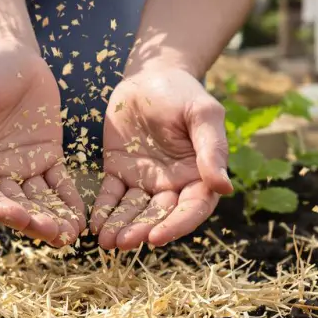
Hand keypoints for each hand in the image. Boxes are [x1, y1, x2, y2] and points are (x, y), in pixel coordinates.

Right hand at [0, 43, 85, 246]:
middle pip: (12, 204)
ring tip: (70, 234)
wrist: (8, 52)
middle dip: (32, 221)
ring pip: (37, 200)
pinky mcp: (46, 157)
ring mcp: (22, 167)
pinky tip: (80, 218)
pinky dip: (69, 202)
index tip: (20, 217)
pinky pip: (58, 184)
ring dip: (52, 219)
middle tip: (53, 233)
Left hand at [89, 67, 232, 249]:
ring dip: (120, 227)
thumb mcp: (202, 114)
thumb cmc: (182, 92)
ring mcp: (144, 180)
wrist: (150, 74)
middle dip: (141, 231)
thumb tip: (224, 187)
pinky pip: (110, 196)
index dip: (177, 226)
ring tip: (105, 242)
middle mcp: (172, 184)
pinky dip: (103, 211)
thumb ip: (212, 149)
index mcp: (198, 175)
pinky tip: (94, 225)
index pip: (191, 208)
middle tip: (123, 242)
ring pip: (133, 211)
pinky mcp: (119, 172)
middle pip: (158, 215)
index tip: (157, 237)